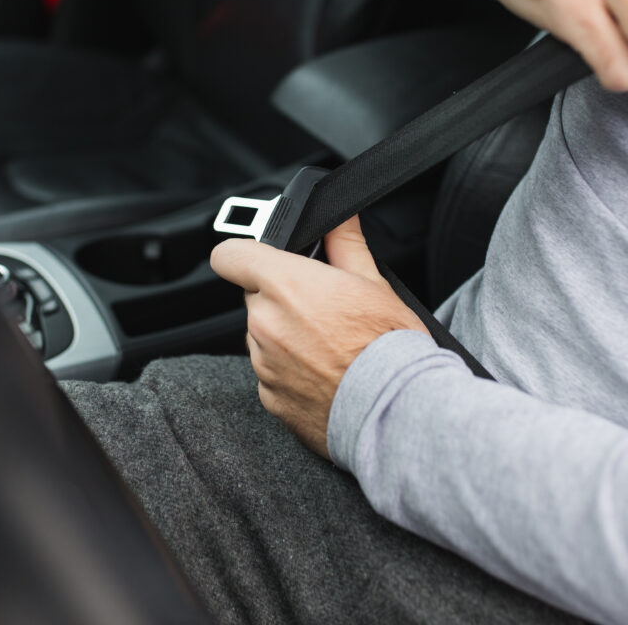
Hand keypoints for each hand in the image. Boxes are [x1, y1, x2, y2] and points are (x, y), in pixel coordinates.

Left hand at [209, 217, 427, 458]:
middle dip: (280, 298)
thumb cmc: (391, 348)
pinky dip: (290, 371)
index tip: (260, 260)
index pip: (230, 255)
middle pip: (254, 297)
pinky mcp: (269, 398)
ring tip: (329, 346)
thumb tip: (338, 217)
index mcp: (287, 286)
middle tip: (321, 308)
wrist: (397, 411)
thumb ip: (345, 243)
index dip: (243, 254)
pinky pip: (270, 373)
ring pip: (262, 337)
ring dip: (285, 336)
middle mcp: (266, 324)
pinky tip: (326, 373)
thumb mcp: (375, 283)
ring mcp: (264, 364)